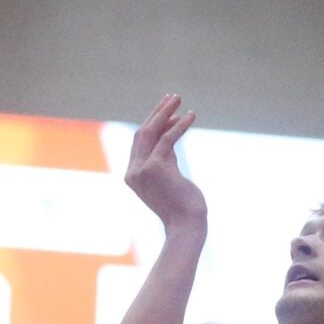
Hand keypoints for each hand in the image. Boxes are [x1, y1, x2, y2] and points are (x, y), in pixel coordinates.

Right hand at [123, 93, 204, 228]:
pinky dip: (179, 125)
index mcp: (132, 175)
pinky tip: (191, 115)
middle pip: (142, 133)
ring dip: (166, 112)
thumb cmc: (183, 206)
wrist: (186, 225)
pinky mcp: (156, 167)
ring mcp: (142, 169)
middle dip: (157, 112)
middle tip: (172, 97)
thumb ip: (165, 157)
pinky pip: (168, 138)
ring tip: (178, 99)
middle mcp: (133, 171)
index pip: (140, 141)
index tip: (169, 111)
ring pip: (152, 131)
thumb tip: (171, 133)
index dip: (154, 123)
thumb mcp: (170, 177)